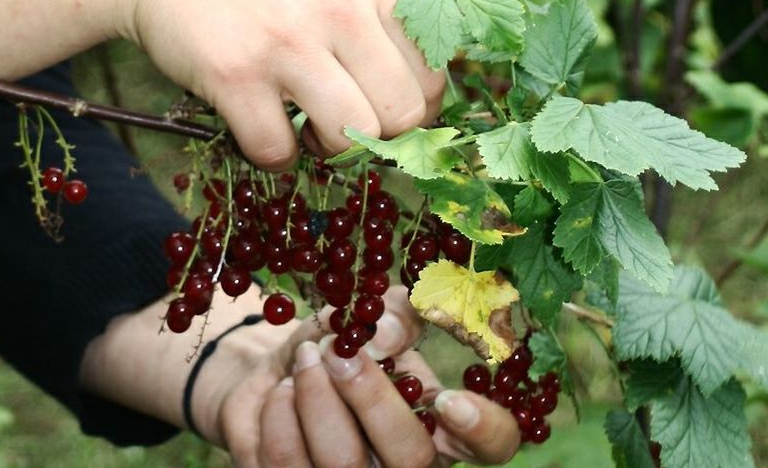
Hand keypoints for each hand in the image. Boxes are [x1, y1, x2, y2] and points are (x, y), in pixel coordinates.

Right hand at [118, 0, 444, 168]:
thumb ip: (374, 22)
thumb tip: (417, 108)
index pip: (432, 79)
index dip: (412, 115)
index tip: (379, 117)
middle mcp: (338, 10)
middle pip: (401, 117)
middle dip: (375, 139)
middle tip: (339, 125)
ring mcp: (287, 42)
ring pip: (350, 139)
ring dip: (328, 151)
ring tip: (303, 127)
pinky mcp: (234, 73)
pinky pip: (278, 150)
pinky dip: (272, 156)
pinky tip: (257, 127)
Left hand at [205, 288, 520, 466]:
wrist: (274, 374)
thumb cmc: (336, 348)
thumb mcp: (370, 319)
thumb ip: (392, 315)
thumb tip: (384, 332)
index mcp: (441, 423)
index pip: (492, 444)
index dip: (483, 429)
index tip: (449, 398)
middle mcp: (405, 465)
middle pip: (413, 459)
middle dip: (372, 398)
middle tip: (339, 354)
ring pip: (343, 464)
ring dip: (317, 398)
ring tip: (305, 360)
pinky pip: (287, 461)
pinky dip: (280, 412)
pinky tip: (282, 390)